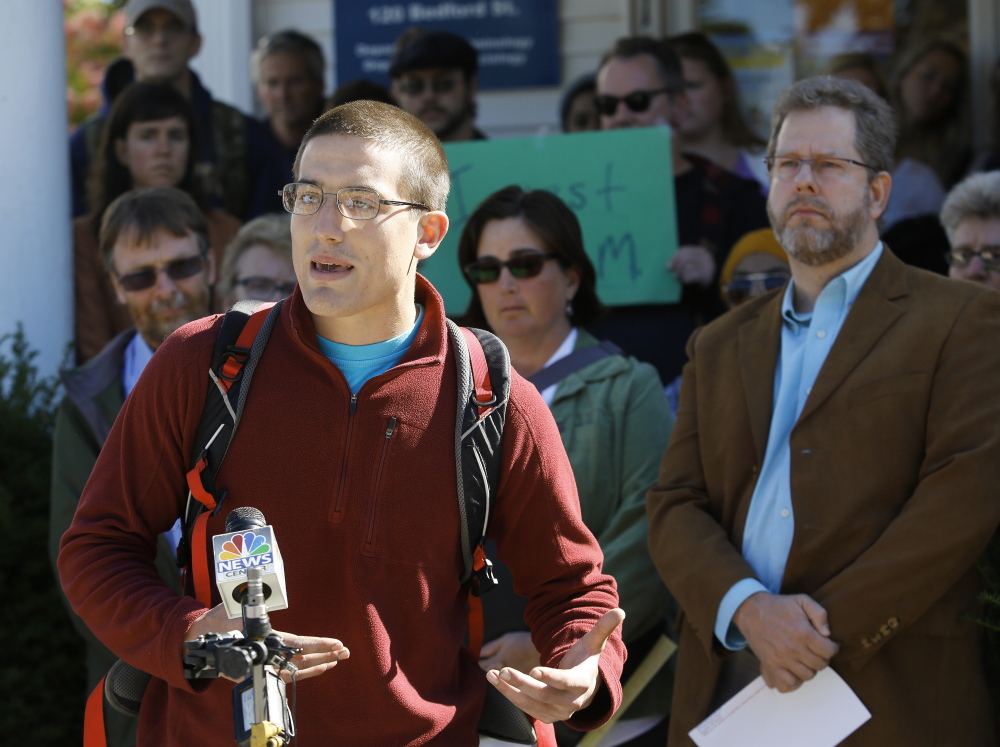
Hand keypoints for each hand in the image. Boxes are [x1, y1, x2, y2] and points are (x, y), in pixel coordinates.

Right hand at [184, 604, 349, 682]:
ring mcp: (263, 665)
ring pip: (296, 669)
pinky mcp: (262, 668)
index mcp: (261, 641)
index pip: (295, 644)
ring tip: (338, 658)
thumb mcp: (235, 610)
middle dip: (325, 655)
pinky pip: (288, 673)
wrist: (200, 639)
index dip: (317, 644)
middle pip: (300, 660)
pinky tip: (320, 665)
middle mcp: (264, 657)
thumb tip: (261, 587)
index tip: (336, 644)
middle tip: (346, 651)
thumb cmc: (218, 621)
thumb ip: (253, 605)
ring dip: (318, 663)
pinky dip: (305, 670)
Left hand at [486, 608, 623, 723]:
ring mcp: (557, 711)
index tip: (535, 670)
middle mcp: (571, 702)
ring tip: (493, 674)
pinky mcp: (545, 715)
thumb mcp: (594, 643)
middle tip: (504, 671)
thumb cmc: (585, 661)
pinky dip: (508, 695)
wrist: (584, 687)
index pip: (567, 682)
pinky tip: (495, 680)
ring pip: (530, 703)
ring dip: (510, 690)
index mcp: (582, 683)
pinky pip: (524, 706)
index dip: (552, 678)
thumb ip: (603, 628)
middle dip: (523, 684)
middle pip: (544, 695)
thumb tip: (619, 610)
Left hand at [668, 245, 715, 286]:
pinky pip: (691, 275)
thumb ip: (682, 261)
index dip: (675, 257)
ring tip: (678, 278)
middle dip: (677, 266)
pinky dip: (685, 279)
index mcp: (701, 251)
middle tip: (674, 274)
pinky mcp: (707, 275)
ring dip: (681, 273)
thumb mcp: (691, 264)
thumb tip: (668, 265)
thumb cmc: (697, 273)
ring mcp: (707, 265)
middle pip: (686, 257)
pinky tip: (685, 281)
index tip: (668, 266)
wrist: (710, 287)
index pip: (685, 250)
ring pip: (688, 266)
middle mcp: (706, 256)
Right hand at [733, 592, 837, 692]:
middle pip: (820, 664)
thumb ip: (819, 613)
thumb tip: (827, 633)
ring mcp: (782, 658)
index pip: (828, 651)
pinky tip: (795, 668)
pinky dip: (795, 679)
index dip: (832, 648)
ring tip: (806, 658)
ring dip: (810, 668)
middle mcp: (793, 648)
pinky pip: (789, 682)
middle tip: (817, 651)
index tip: (829, 645)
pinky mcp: (771, 665)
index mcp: (803, 632)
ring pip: (808, 675)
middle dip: (822, 658)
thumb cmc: (779, 606)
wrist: (751, 611)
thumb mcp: (802, 600)